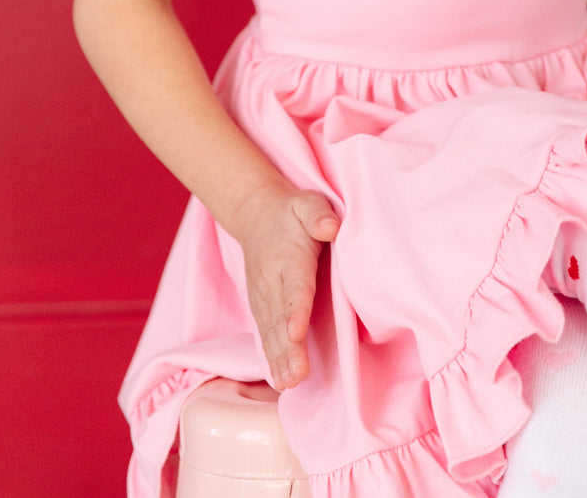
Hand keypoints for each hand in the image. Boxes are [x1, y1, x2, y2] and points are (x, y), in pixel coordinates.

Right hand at [231, 182, 339, 388]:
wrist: (256, 215)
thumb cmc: (291, 212)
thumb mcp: (307, 203)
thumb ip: (317, 214)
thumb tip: (330, 226)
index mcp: (289, 257)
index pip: (294, 286)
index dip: (295, 310)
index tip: (296, 332)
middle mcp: (273, 281)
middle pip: (280, 318)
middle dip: (287, 349)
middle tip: (296, 377)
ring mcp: (264, 297)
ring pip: (271, 331)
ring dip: (279, 359)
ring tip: (289, 384)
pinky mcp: (262, 307)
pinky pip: (266, 334)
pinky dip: (271, 358)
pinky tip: (280, 380)